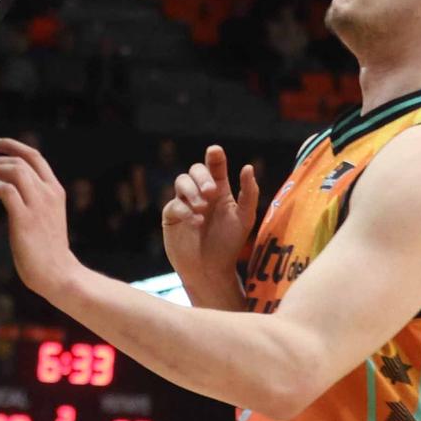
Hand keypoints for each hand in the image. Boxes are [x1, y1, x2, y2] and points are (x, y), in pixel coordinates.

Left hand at [0, 137, 80, 299]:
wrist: (58, 274)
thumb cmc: (46, 248)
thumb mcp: (44, 215)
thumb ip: (32, 198)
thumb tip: (5, 186)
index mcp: (55, 190)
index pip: (34, 156)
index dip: (12, 145)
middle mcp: (49, 193)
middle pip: (19, 162)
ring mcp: (38, 206)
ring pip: (13, 171)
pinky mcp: (25, 219)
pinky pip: (5, 190)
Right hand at [160, 145, 258, 285]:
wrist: (210, 270)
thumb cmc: (229, 244)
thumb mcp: (245, 218)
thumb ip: (248, 194)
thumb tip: (247, 167)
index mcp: (219, 190)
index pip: (215, 167)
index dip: (214, 157)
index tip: (215, 151)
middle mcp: (200, 193)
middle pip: (195, 170)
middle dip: (202, 177)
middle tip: (212, 192)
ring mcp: (184, 203)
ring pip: (181, 181)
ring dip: (192, 191)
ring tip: (203, 209)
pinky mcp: (171, 216)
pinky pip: (173, 204)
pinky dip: (184, 210)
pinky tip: (195, 222)